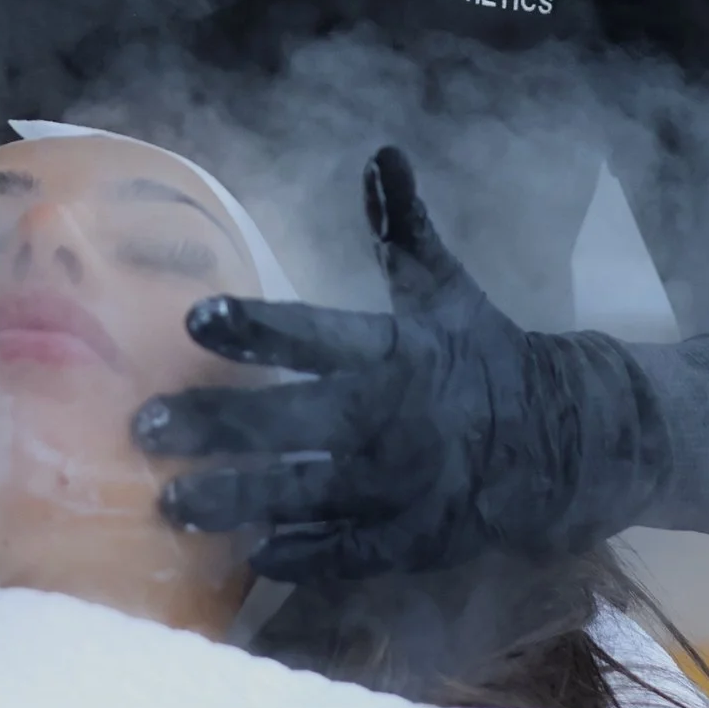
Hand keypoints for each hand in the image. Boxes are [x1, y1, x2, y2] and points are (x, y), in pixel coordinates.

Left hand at [131, 147, 671, 578]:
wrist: (564, 439)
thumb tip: (382, 152)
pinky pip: (348, 551)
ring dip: (236, 499)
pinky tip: (249, 555)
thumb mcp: (444, 286)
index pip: (315, 333)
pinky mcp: (414, 538)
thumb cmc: (482, 351)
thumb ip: (404, 226)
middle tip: (144, 426)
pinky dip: (301, 554)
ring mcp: (401, 486)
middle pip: (292, 420)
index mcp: (394, 349)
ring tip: (169, 504)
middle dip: (218, 424)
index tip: (196, 317)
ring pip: (305, 494)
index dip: (257, 326)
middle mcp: (391, 417)